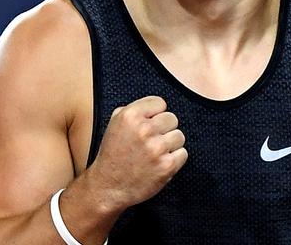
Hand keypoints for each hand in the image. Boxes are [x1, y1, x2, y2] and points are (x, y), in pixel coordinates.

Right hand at [88, 96, 187, 210]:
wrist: (107, 187)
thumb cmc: (112, 154)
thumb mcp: (115, 124)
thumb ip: (133, 110)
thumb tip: (156, 106)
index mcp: (130, 115)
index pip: (160, 103)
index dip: (155, 114)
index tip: (148, 124)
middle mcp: (144, 129)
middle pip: (172, 118)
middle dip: (163, 129)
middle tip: (151, 141)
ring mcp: (157, 148)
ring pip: (179, 136)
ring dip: (170, 145)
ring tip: (155, 153)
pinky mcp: (167, 166)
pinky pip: (183, 153)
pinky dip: (174, 159)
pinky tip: (159, 163)